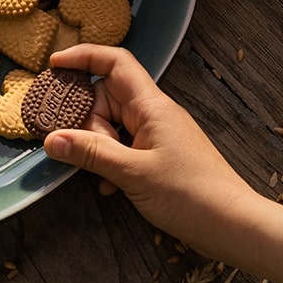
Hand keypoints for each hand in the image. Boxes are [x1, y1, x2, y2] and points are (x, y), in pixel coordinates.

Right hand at [42, 44, 266, 251]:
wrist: (231, 224)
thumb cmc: (190, 194)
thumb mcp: (133, 173)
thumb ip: (91, 153)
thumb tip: (52, 139)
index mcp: (152, 106)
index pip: (115, 62)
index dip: (83, 57)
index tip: (53, 66)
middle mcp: (154, 114)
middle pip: (107, 98)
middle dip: (86, 122)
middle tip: (78, 148)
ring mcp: (158, 135)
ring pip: (113, 126)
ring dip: (98, 147)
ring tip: (100, 176)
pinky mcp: (160, 156)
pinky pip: (125, 147)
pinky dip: (111, 162)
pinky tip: (110, 187)